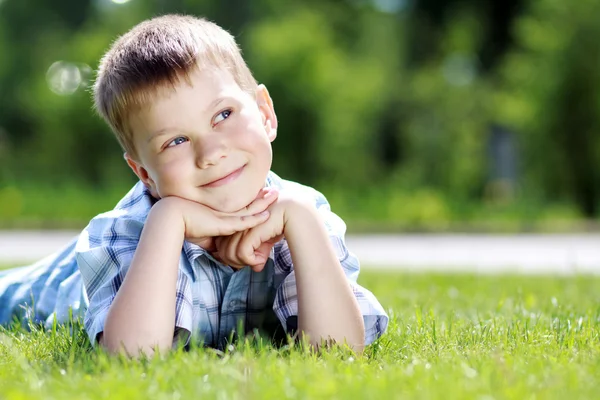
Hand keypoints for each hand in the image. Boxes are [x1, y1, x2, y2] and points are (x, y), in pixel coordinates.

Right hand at [161, 187, 278, 250]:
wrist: (170, 218)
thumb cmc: (183, 225)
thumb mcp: (202, 234)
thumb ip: (214, 240)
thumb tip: (221, 252)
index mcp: (220, 210)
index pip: (240, 205)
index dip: (252, 201)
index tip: (263, 196)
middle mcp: (224, 210)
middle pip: (248, 202)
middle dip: (262, 197)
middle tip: (274, 191)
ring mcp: (224, 215)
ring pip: (249, 208)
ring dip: (264, 203)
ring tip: (276, 195)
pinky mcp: (223, 223)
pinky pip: (243, 221)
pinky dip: (256, 219)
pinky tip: (267, 215)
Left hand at [214, 195, 307, 270]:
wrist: (290, 212)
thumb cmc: (278, 223)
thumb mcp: (266, 240)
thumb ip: (258, 252)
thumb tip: (256, 268)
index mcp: (232, 224)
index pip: (220, 247)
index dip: (230, 258)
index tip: (246, 260)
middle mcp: (233, 224)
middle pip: (222, 253)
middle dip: (236, 263)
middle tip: (252, 262)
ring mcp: (241, 227)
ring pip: (230, 255)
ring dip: (244, 263)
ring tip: (258, 260)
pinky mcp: (250, 231)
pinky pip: (242, 254)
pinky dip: (251, 261)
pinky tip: (262, 259)